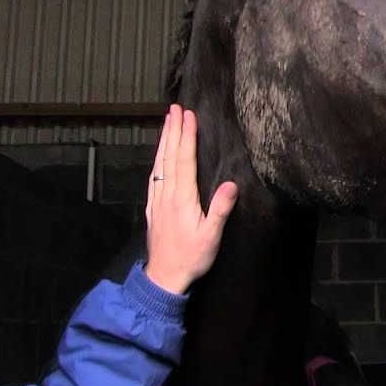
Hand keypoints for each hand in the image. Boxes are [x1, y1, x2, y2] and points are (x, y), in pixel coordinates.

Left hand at [143, 104, 238, 294]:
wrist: (164, 277)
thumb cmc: (191, 257)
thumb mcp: (211, 237)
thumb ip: (220, 209)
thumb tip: (232, 184)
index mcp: (182, 198)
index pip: (184, 159)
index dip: (186, 136)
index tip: (188, 115)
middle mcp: (167, 194)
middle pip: (169, 156)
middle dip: (172, 130)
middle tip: (174, 108)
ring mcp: (158, 200)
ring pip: (159, 164)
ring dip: (163, 141)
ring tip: (166, 123)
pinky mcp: (154, 208)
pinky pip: (154, 177)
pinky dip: (157, 160)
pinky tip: (159, 156)